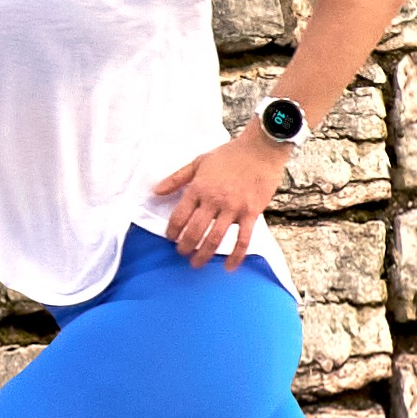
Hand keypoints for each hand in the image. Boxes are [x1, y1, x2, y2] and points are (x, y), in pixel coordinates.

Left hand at [148, 128, 291, 266]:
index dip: (172, 231)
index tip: (170, 238)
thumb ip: (177, 178)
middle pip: (194, 231)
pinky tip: (228, 267)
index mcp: (199, 188)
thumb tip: (156, 191)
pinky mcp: (251, 213)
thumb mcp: (198, 162)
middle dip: (185, 246)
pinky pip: (243, 239)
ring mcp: (233, 208)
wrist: (260, 150)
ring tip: (196, 263)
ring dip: (203, 254)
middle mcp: (214, 200)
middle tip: (182, 253)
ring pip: (215, 238)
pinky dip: (235, 256)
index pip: (179, 216)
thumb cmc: (229, 155)